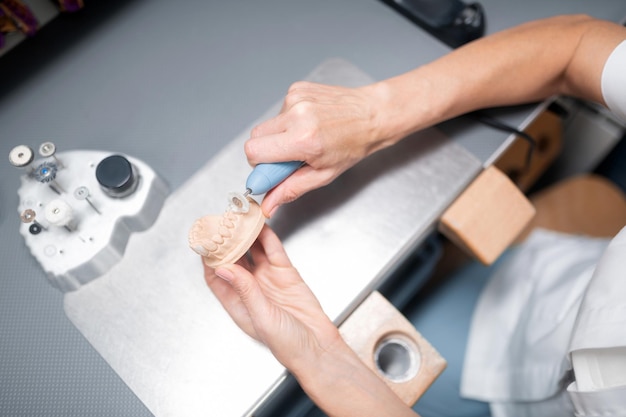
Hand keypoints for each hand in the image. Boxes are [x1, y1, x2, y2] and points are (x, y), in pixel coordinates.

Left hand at [204, 225, 417, 416]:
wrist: (318, 347)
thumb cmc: (287, 344)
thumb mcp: (262, 317)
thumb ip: (244, 290)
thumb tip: (223, 269)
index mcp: (237, 303)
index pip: (215, 276)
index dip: (209, 258)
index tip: (204, 241)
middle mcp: (250, 288)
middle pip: (232, 259)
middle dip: (225, 241)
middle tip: (221, 222)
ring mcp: (268, 279)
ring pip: (252, 250)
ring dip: (245, 235)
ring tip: (238, 218)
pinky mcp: (286, 273)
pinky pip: (273, 250)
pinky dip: (267, 236)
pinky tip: (260, 225)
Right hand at [244, 81, 389, 216]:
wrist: (372, 115)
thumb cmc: (353, 145)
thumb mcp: (324, 175)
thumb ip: (291, 189)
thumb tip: (268, 205)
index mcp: (303, 140)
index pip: (253, 151)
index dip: (259, 164)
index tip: (274, 169)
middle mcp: (297, 115)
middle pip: (255, 137)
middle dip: (267, 150)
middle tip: (290, 156)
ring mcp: (296, 98)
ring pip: (267, 124)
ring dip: (280, 134)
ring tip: (306, 137)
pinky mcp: (297, 88)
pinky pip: (279, 110)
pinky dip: (289, 120)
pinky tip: (310, 123)